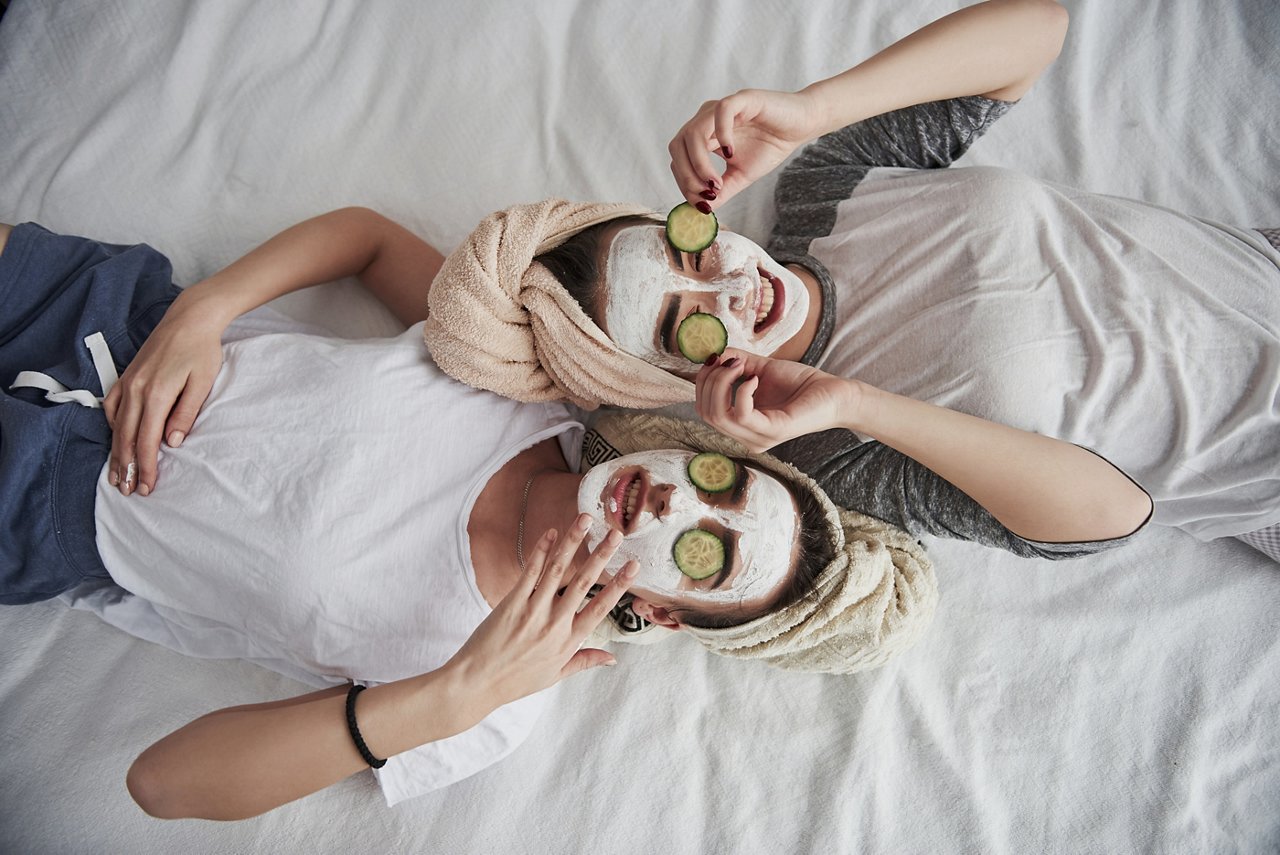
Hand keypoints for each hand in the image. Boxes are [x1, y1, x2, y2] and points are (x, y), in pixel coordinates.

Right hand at [102, 292, 224, 495]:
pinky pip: (113, 406)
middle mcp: (136, 390)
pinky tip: (116, 439)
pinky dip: (112, 427)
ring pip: (117, 425)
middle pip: (127, 437)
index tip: (146, 487)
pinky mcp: (127, 376)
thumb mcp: (202, 382)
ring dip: (116, 451)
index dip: (146, 466)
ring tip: (116, 474)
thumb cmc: (201, 350)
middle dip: (126, 467)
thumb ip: (186, 413)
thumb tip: (173, 442)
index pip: (148, 440)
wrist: (189, 318)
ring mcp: (128, 382)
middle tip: (127, 491)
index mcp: (156, 394)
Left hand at [444, 517, 636, 712]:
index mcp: (569, 640)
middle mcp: (555, 623)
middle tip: (616, 534)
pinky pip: (529, 572)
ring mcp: (533, 611)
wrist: (478, 682)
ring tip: (586, 520)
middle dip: (602, 556)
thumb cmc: (517, 680)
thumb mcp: (556, 675)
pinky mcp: (512, 603)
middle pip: (583, 583)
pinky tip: (551, 532)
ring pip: (558, 570)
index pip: (601, 608)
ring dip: (573, 542)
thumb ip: (585, 661)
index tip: (634, 566)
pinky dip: (541, 550)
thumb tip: (613, 658)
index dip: (619, 585)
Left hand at [668, 88, 824, 211]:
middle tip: (707, 194)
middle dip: (686, 175)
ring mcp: (721, 108)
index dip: (684, 182)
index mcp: (702, 135)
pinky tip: (730, 154)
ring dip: (700, 162)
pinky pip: (721, 112)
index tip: (702, 203)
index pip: (678, 158)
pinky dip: (721, 135)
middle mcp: (705, 119)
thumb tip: (703, 209)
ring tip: (717, 182)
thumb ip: (721, 192)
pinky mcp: (741, 98)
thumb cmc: (769, 147)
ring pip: (693, 132)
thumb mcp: (741, 176)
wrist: (799, 128)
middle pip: (677, 145)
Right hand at [695, 349, 859, 451]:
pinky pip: (740, 414)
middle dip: (709, 380)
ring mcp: (758, 438)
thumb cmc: (800, 383)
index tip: (717, 359)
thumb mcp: (759, 368)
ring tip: (740, 365)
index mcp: (740, 426)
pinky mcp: (772, 432)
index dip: (703, 382)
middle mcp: (746, 437)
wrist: (833, 392)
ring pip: (718, 414)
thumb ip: (735, 362)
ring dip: (722, 382)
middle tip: (728, 361)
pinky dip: (742, 390)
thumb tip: (712, 354)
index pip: (704, 409)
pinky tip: (755, 378)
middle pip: (705, 412)